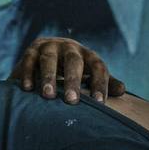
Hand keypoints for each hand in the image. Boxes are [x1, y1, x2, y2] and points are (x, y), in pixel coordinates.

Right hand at [9, 37, 126, 103]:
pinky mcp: (32, 49)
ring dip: (48, 77)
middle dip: (73, 80)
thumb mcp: (90, 74)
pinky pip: (29, 60)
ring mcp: (50, 46)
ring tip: (48, 96)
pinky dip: (27, 73)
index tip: (99, 103)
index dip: (99, 83)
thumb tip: (122, 90)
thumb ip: (105, 82)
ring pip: (49, 59)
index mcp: (87, 55)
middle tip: (72, 101)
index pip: (97, 67)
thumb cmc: (74, 71)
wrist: (47, 53)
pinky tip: (27, 88)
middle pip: (73, 61)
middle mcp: (70, 47)